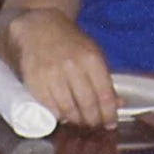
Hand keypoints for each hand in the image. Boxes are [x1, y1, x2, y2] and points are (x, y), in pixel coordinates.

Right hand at [9, 10, 118, 127]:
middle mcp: (72, 65)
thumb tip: (119, 103)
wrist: (37, 27)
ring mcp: (52, 73)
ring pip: (69, 109)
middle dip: (94, 120)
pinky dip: (58, 116)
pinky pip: (49, 106)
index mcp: (91, 58)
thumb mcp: (91, 53)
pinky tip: (63, 116)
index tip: (110, 123)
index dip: (109, 113)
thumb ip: (104, 79)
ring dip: (76, 120)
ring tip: (80, 122)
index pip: (105, 94)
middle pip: (88, 104)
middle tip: (95, 125)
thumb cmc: (68, 42)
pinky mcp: (34, 80)